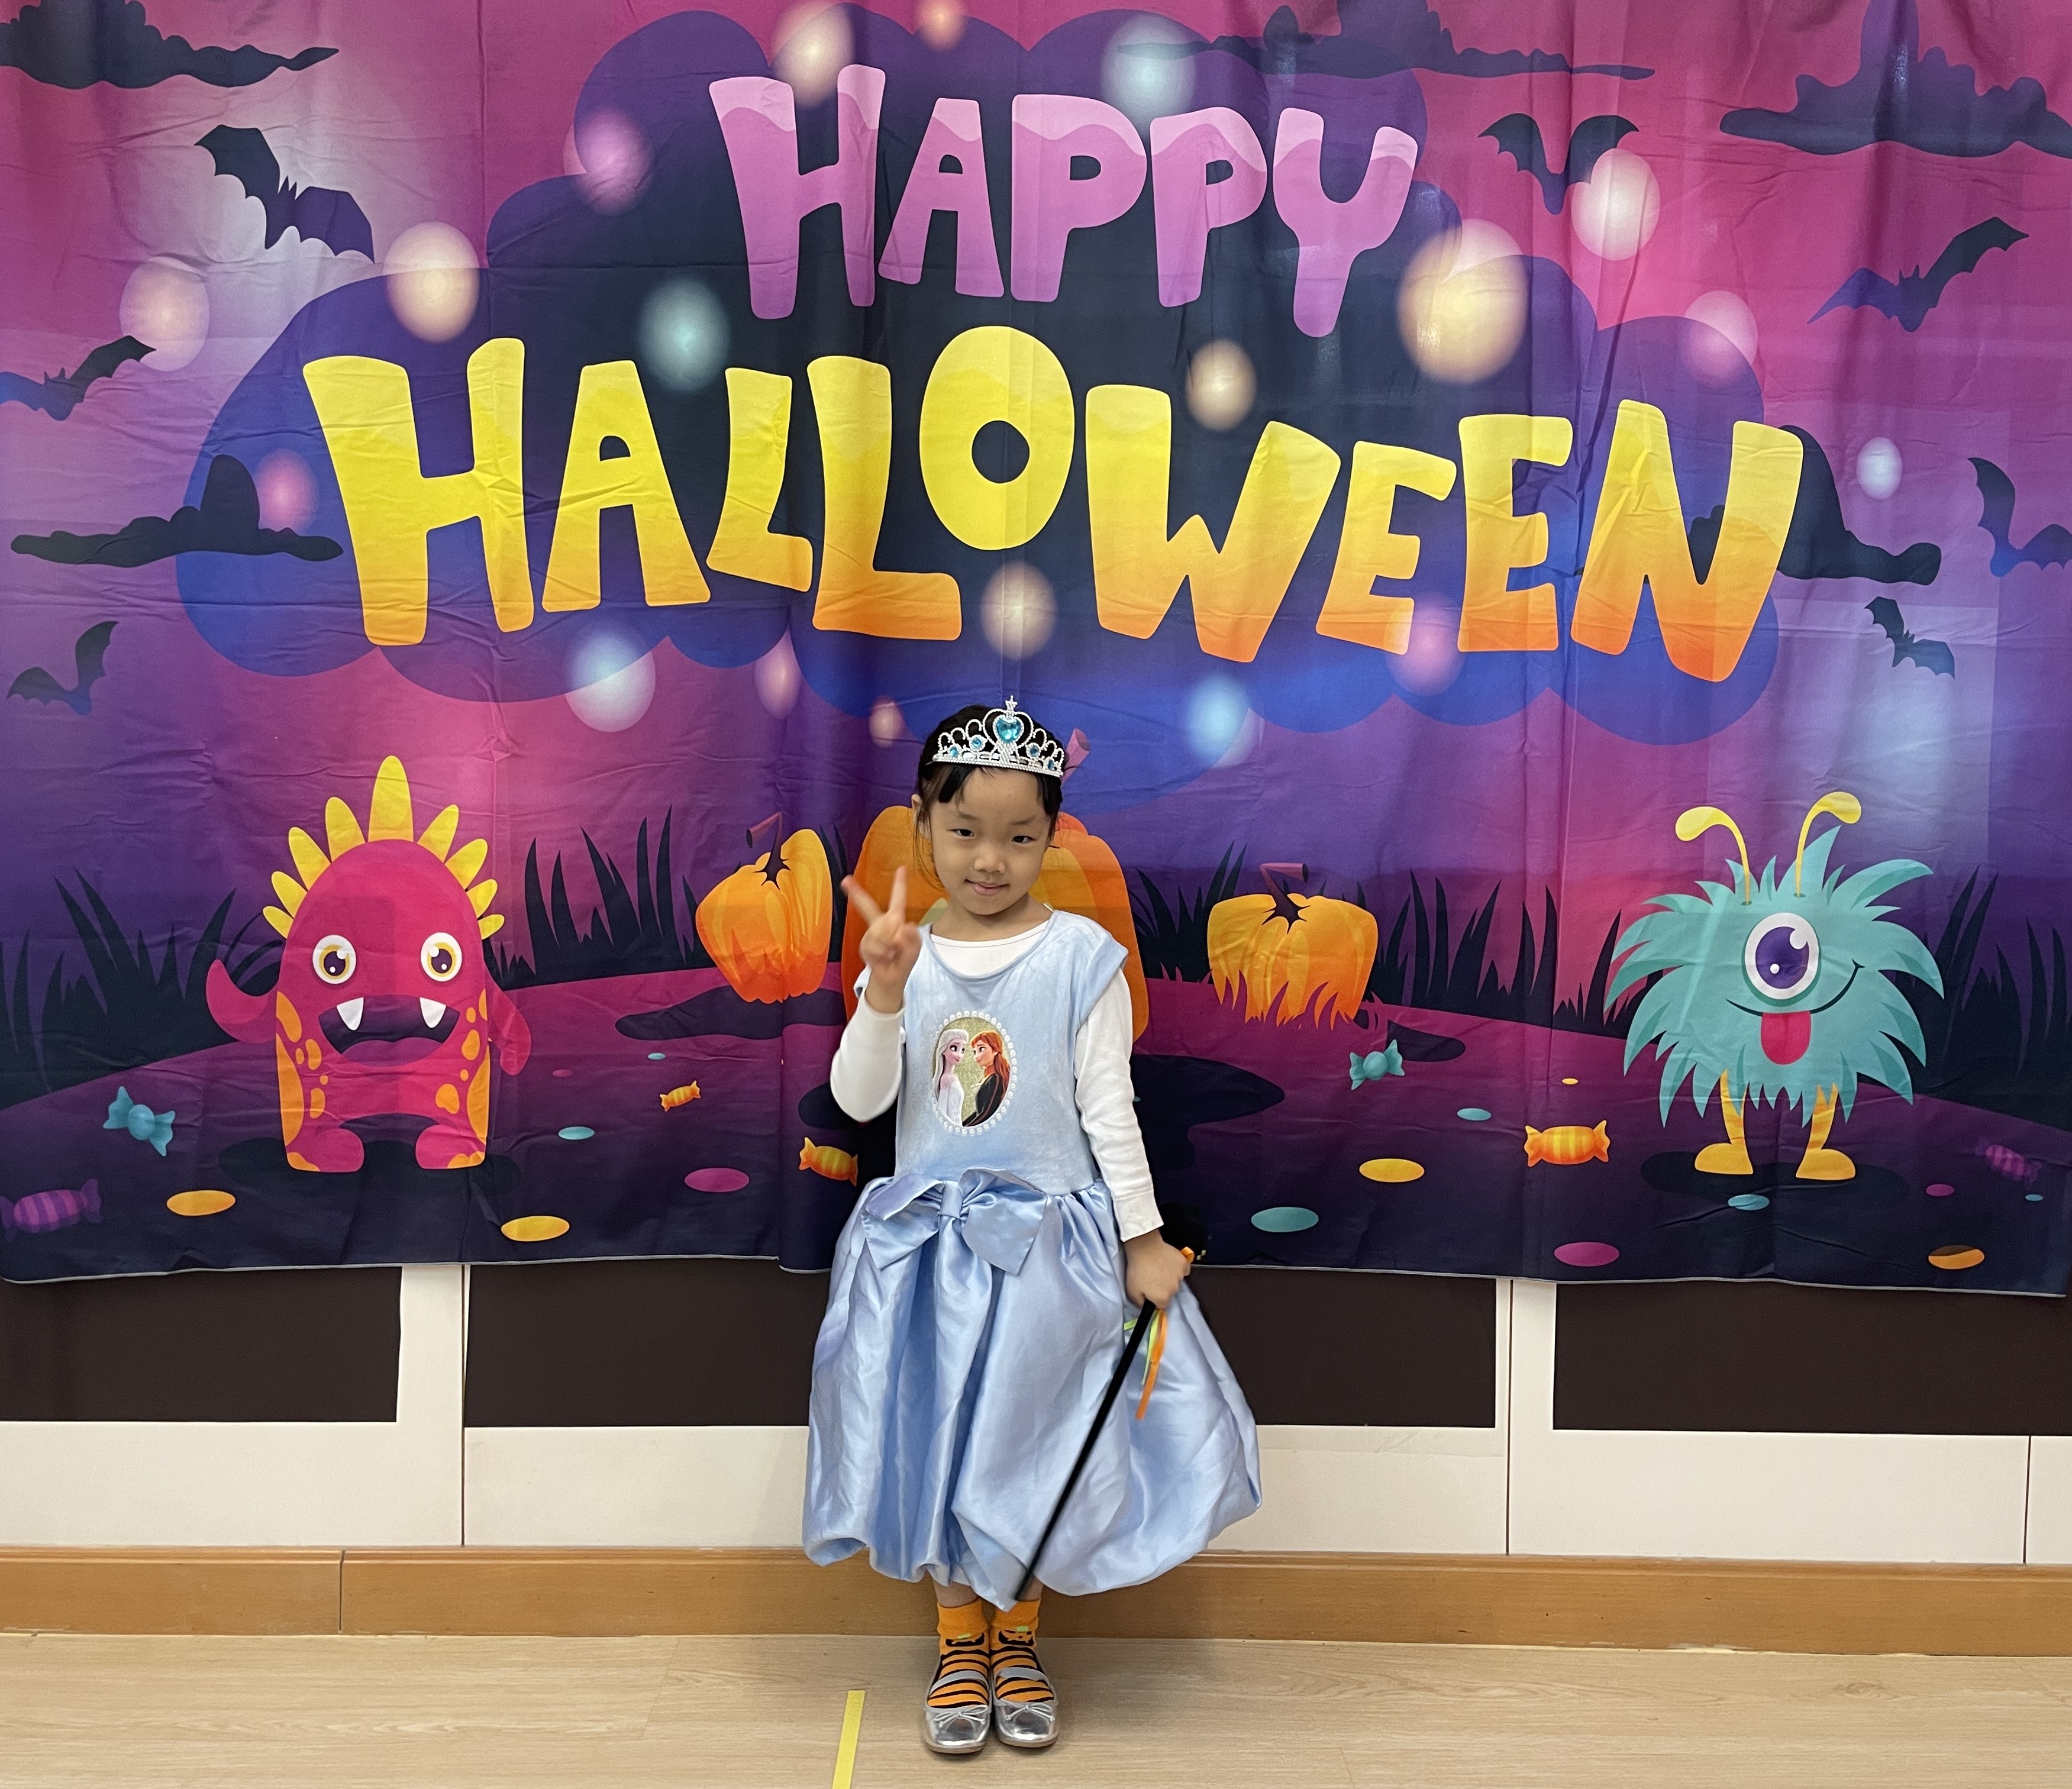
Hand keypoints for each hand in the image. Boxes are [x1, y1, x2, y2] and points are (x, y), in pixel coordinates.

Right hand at [844, 867, 922, 1011]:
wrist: (890, 980)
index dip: (899, 884)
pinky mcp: (864, 945)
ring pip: (878, 933)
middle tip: (846, 880)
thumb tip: (905, 928)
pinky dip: (882, 954)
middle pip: (868, 907)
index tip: (901, 868)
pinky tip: (886, 959)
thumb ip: (912, 939)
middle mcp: (881, 923)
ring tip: (892, 954)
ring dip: (888, 946)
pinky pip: (874, 946)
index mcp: (896, 920)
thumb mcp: (914, 950)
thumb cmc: (903, 960)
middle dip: (856, 893)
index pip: (898, 899)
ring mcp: (871, 934)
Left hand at [1123, 1232, 1191, 1309]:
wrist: (1144, 1247)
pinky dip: (1178, 1268)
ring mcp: (1180, 1276)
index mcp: (1163, 1298)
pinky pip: (1183, 1269)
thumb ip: (1140, 1303)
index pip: (1162, 1304)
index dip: (1155, 1298)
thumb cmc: (1137, 1269)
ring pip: (1177, 1281)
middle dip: (1163, 1288)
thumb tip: (1146, 1306)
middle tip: (1153, 1277)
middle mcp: (1174, 1289)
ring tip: (1159, 1268)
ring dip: (1170, 1277)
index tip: (1150, 1290)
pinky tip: (1169, 1263)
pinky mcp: (1184, 1263)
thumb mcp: (1131, 1291)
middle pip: (1170, 1293)